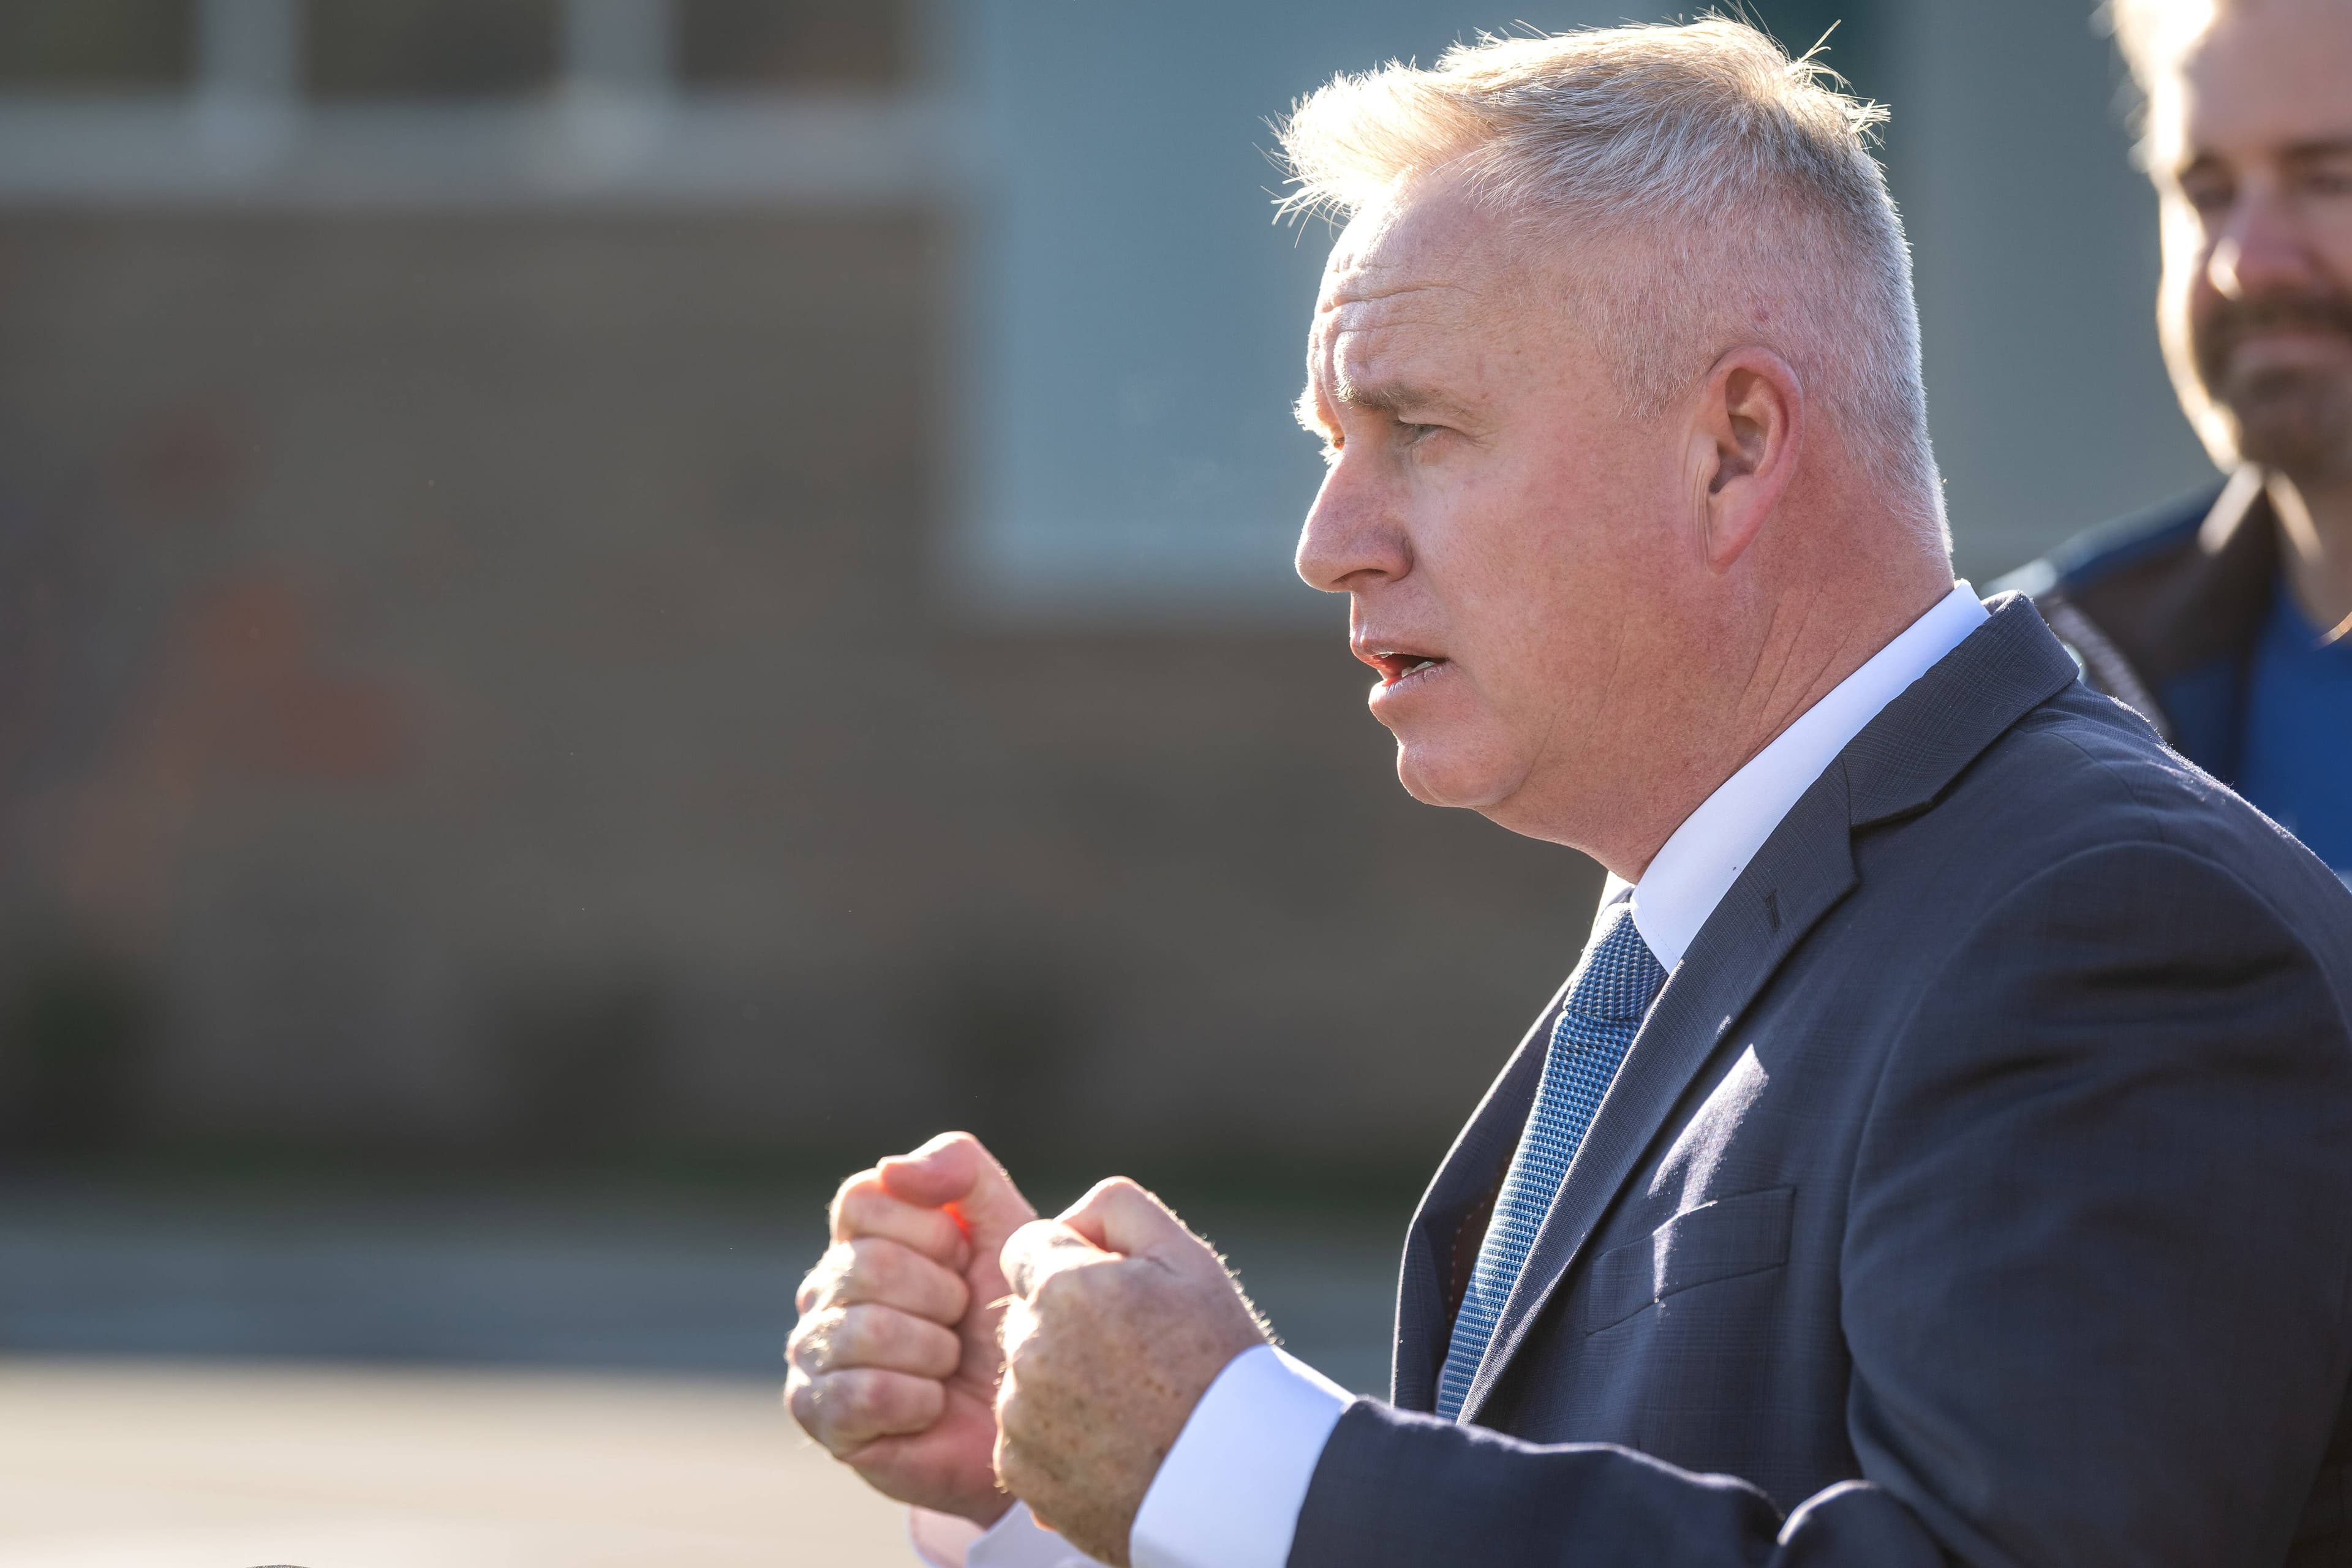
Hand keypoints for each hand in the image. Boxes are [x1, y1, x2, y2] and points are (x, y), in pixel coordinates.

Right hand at [787, 1132, 1038, 1525]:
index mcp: (859, 1235)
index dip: (932, 1232)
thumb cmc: (1015, 1316)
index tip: (965, 1261)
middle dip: (942, 1296)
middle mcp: (823, 1287)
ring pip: (867, 1329)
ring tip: (950, 1365)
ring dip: (935, 1352)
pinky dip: (918, 1401)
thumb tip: (891, 1168)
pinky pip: (863, 1394)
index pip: (862, 1199)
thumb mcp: (1007, 1225)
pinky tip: (933, 1405)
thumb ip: (960, 1168)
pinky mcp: (819, 1415)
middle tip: (962, 1323)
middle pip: (868, 1264)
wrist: (1035, 1411)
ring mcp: (812, 1351)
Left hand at [994, 1179, 1270, 1565]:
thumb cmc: (1219, 1361)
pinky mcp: (1019, 1472)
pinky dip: (1055, 1437)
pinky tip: (1111, 1444)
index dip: (1074, 1265)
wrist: (1238, 1480)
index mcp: (1063, 1288)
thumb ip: (1116, 1207)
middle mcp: (1028, 1350)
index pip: (1026, 1248)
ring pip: (1022, 1374)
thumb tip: (1066, 1221)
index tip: (1118, 1297)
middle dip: (1064, 1322)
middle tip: (1133, 1355)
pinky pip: (1021, 1435)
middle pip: (1023, 1312)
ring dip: (1057, 1379)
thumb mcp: (1186, 1258)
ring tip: (1129, 1405)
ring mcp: (1019, 1417)